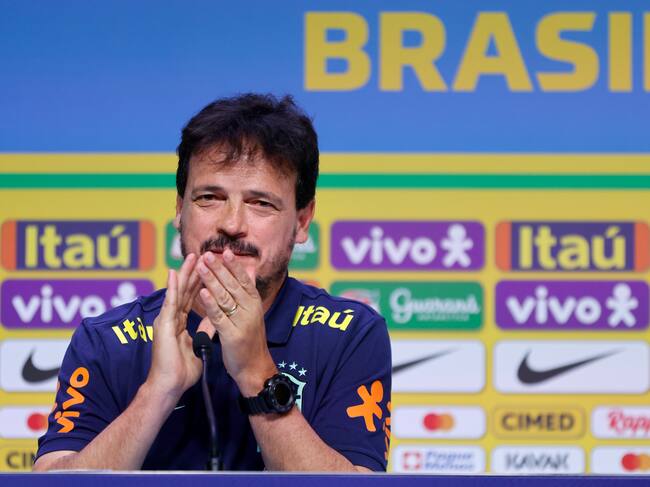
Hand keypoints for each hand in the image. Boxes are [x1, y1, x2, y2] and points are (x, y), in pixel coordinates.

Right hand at [146, 254, 214, 402]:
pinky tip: (173, 273)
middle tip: (201, 254)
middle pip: (184, 290)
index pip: (191, 297)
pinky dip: (172, 287)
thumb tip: (214, 317)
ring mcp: (166, 320)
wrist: (170, 385)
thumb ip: (204, 329)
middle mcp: (171, 318)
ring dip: (184, 274)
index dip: (199, 282)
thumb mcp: (199, 344)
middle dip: (193, 272)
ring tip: (191, 256)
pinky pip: (169, 302)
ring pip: (177, 292)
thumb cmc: (181, 370)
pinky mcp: (164, 325)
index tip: (208, 267)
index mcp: (178, 322)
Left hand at [197, 249, 276, 395]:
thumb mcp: (253, 313)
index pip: (244, 280)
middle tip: (207, 254)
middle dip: (219, 268)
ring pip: (225, 297)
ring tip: (201, 266)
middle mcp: (250, 310)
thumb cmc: (251, 340)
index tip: (224, 251)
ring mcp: (242, 322)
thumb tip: (251, 270)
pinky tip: (202, 292)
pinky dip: (210, 303)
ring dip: (212, 280)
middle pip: (233, 285)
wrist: (255, 368)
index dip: (234, 266)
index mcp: (254, 303)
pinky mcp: (232, 335)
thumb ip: (249, 292)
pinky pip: (219, 316)